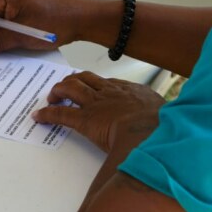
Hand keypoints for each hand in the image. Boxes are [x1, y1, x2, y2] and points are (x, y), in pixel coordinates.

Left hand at [33, 72, 164, 152]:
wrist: (151, 132)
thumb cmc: (164, 128)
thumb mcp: (170, 118)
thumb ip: (165, 120)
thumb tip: (172, 126)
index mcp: (131, 92)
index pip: (110, 83)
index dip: (98, 84)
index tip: (94, 86)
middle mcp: (111, 93)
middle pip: (86, 78)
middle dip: (74, 80)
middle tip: (66, 87)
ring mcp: (96, 104)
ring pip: (71, 88)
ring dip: (59, 90)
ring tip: (52, 96)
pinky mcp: (84, 119)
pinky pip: (61, 113)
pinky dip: (48, 113)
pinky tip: (40, 115)